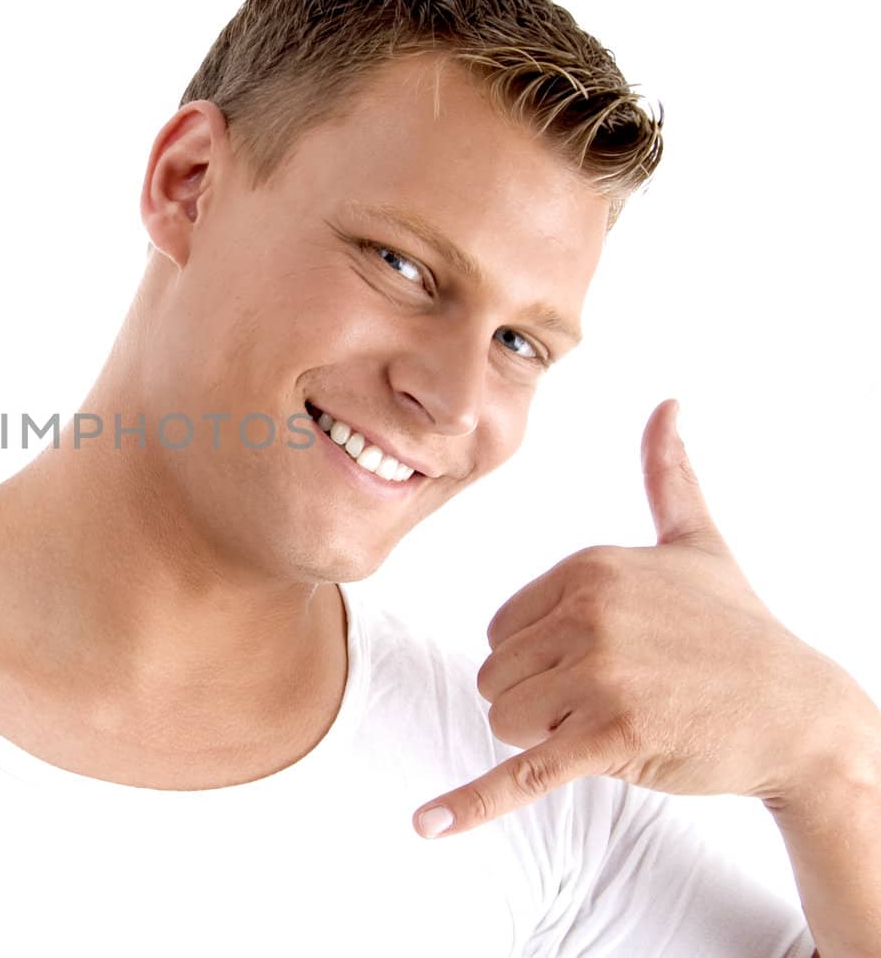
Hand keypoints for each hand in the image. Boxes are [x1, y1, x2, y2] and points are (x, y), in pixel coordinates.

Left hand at [411, 398, 857, 839]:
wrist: (802, 712)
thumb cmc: (739, 631)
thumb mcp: (699, 545)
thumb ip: (669, 477)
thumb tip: (669, 405)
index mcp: (588, 568)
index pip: (500, 628)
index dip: (538, 656)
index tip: (600, 658)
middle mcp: (589, 615)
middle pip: (494, 675)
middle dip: (538, 699)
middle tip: (613, 696)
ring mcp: (601, 678)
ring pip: (505, 719)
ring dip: (547, 737)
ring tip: (617, 722)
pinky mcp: (612, 740)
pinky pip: (523, 773)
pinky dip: (473, 802)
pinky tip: (427, 824)